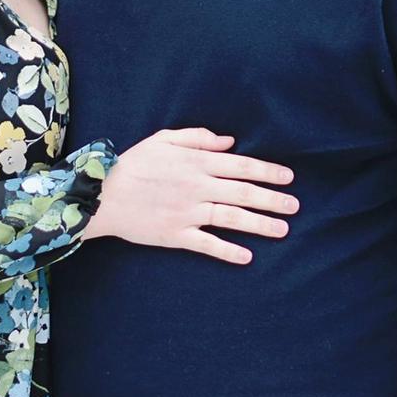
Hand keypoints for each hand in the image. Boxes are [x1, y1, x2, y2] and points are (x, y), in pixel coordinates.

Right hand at [82, 128, 297, 263]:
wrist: (102, 195)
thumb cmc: (132, 164)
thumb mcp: (164, 140)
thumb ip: (198, 139)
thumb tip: (230, 143)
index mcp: (197, 163)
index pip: (242, 166)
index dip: (268, 172)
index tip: (288, 178)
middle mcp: (197, 188)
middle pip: (244, 193)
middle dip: (273, 200)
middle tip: (295, 206)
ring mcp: (188, 213)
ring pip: (232, 218)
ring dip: (260, 224)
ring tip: (283, 230)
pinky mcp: (176, 235)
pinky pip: (207, 244)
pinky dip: (228, 251)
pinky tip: (247, 257)